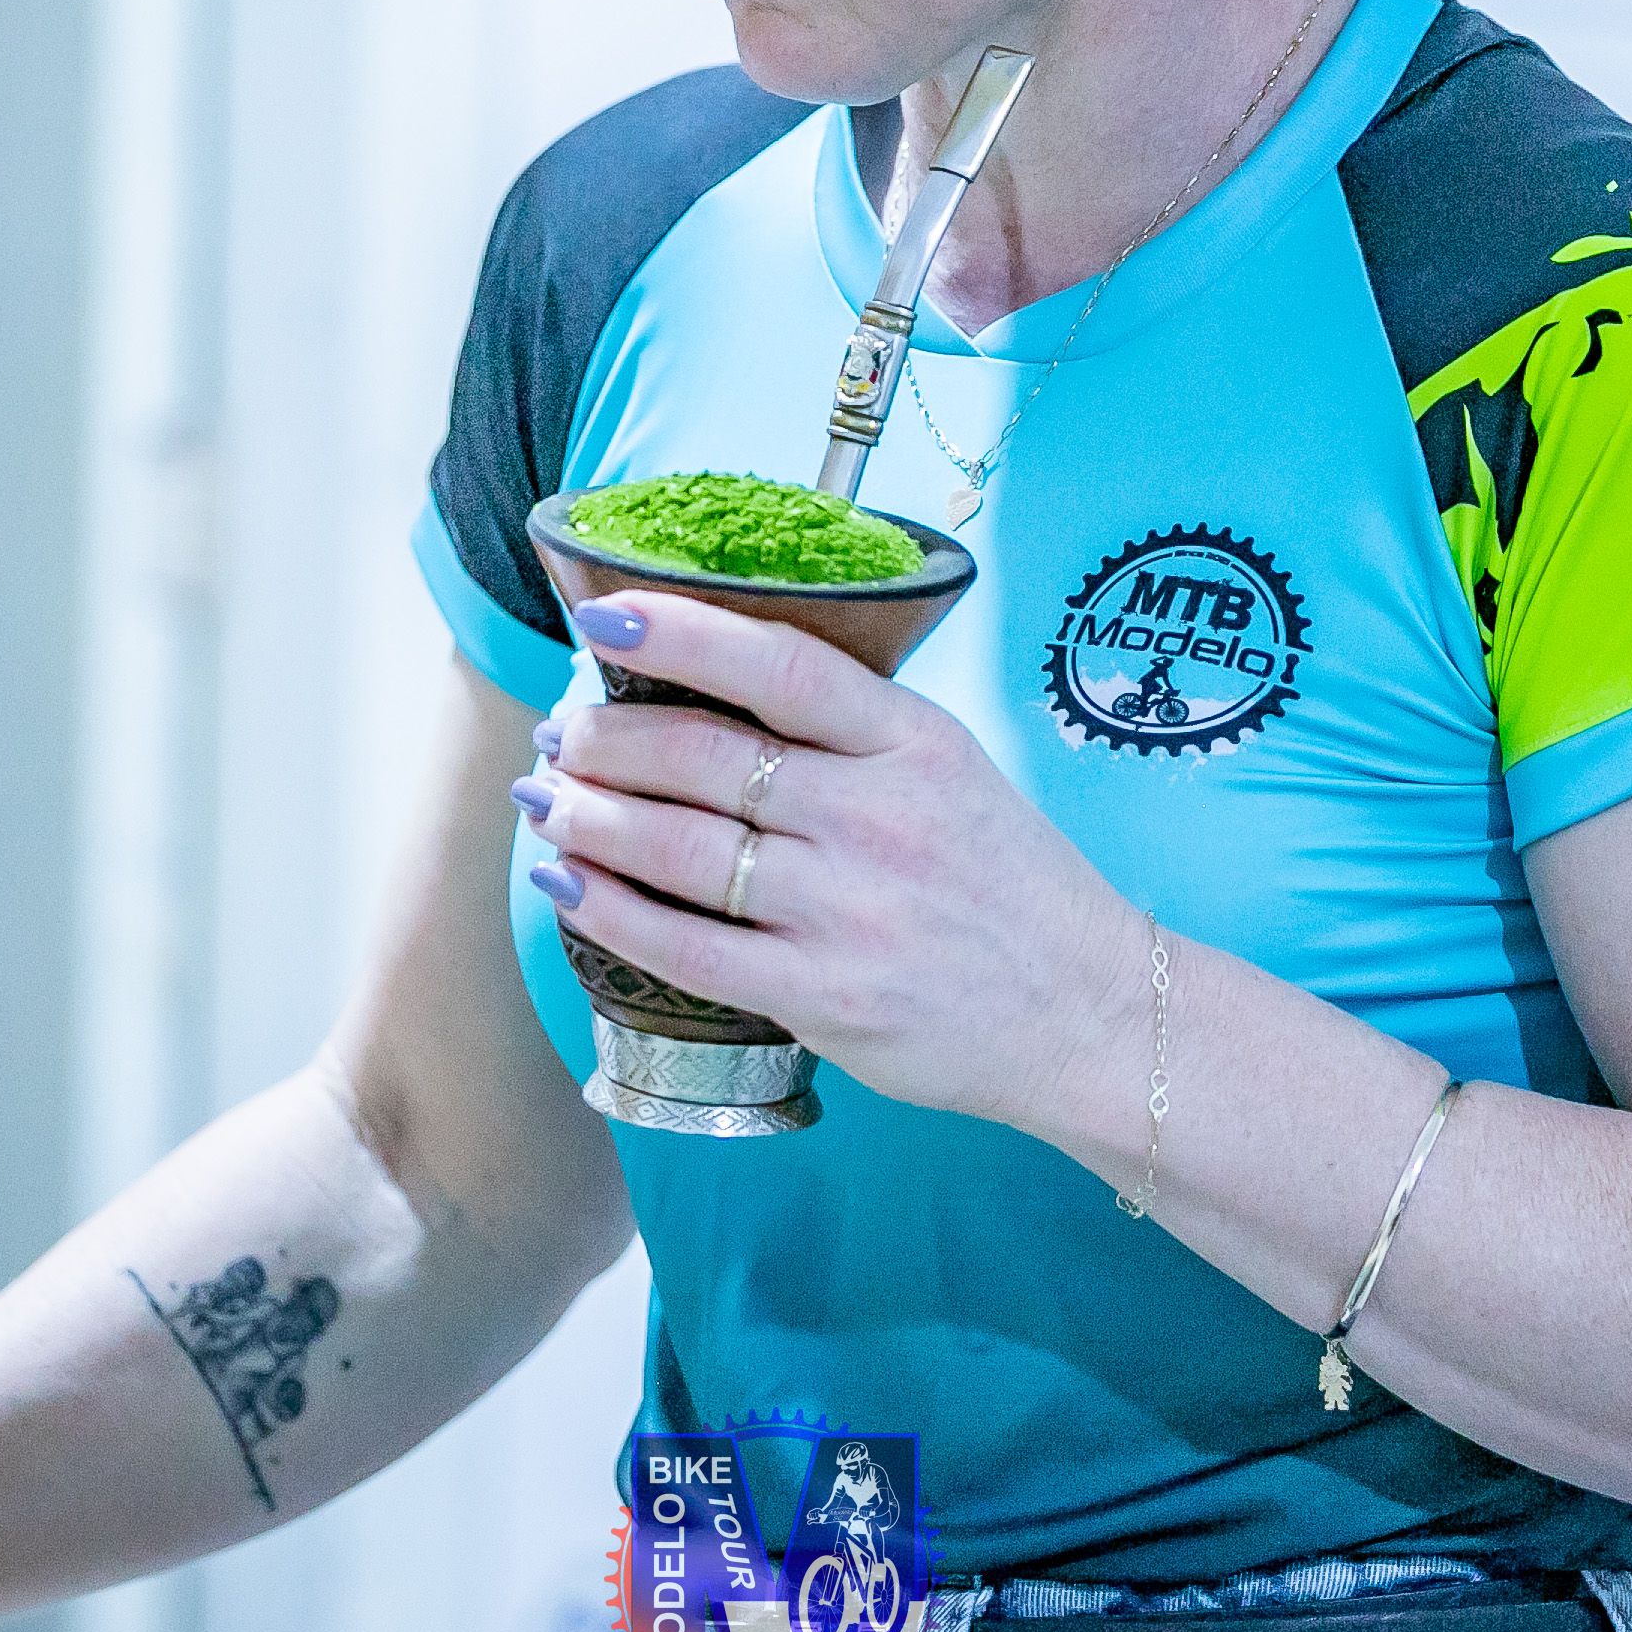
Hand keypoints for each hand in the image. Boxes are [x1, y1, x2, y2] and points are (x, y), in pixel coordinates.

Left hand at [525, 589, 1140, 1130]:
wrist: (1087, 1014)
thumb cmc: (1006, 885)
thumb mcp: (951, 771)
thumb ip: (850, 730)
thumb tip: (708, 685)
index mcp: (914, 743)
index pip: (779, 664)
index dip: (678, 632)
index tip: (604, 617)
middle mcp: (878, 816)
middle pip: (705, 756)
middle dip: (605, 737)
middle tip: (560, 732)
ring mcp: (848, 909)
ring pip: (680, 846)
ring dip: (589, 815)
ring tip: (545, 797)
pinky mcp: (823, 994)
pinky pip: (685, 946)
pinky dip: (609, 909)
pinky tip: (567, 881)